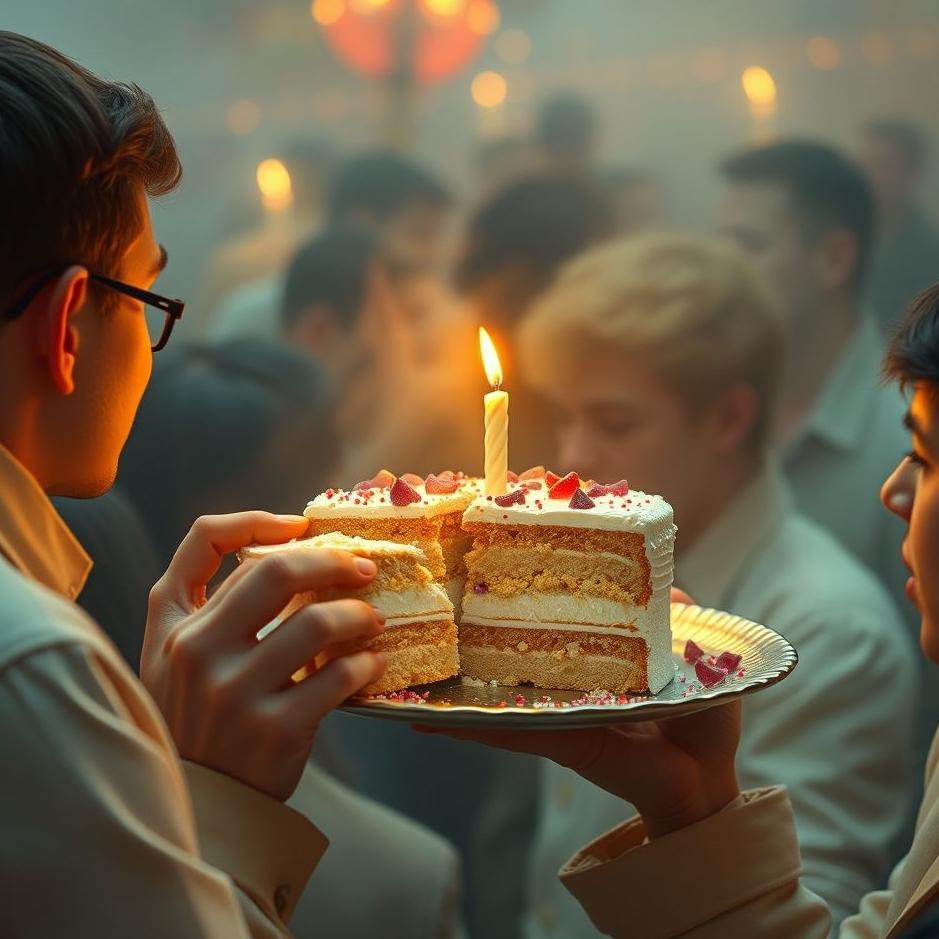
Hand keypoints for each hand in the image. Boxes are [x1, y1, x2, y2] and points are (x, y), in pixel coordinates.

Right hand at [141, 512, 385, 800]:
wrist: (201, 806)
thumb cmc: (196, 719)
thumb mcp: (172, 659)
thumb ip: (205, 606)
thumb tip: (287, 549)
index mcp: (172, 626)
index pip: (204, 541)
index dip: (256, 520)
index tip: (303, 525)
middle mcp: (197, 652)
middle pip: (276, 572)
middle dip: (331, 560)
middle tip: (362, 568)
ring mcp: (235, 693)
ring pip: (317, 622)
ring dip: (359, 614)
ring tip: (374, 619)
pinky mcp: (275, 730)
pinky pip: (338, 676)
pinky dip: (366, 663)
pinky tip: (373, 662)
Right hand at [419, 588, 740, 838]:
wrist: (709, 778)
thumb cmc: (705, 716)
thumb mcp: (696, 652)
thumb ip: (679, 615)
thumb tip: (666, 582)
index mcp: (596, 657)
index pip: (553, 622)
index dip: (522, 599)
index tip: (485, 571)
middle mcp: (567, 682)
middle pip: (512, 655)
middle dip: (470, 639)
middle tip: (427, 611)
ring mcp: (557, 713)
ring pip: (496, 696)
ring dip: (452, 689)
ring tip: (405, 672)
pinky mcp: (558, 741)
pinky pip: (509, 733)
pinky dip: (469, 730)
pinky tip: (428, 726)